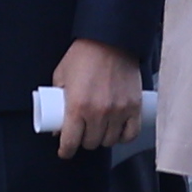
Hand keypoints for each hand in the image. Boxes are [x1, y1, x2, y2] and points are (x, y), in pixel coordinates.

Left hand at [49, 39, 143, 155]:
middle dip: (83, 142)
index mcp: (77, 106)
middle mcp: (98, 112)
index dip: (65, 151)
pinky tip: (117, 132)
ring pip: (109, 141)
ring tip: (99, 131)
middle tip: (82, 134)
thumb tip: (57, 126)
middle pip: (90, 143)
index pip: (70, 142)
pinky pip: (130, 134)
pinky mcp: (134, 106)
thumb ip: (57, 100)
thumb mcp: (61, 76)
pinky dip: (123, 136)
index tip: (64, 151)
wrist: (110, 40)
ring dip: (102, 139)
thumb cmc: (83, 55)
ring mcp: (118, 111)